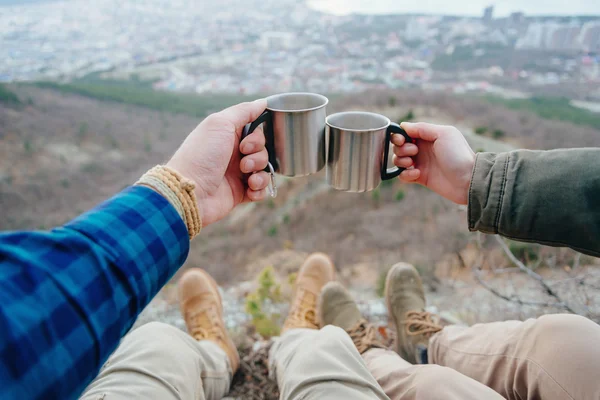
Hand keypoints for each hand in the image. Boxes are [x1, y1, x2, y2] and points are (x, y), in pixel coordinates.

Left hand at [166, 99, 269, 225]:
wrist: (190, 192)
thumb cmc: (201, 155)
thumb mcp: (220, 123)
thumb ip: (243, 111)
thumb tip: (263, 102)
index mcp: (228, 136)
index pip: (255, 131)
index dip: (257, 138)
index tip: (245, 143)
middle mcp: (233, 153)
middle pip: (262, 150)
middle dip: (258, 156)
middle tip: (243, 163)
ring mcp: (237, 174)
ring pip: (264, 169)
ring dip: (261, 173)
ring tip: (247, 178)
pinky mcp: (240, 193)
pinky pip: (261, 189)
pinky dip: (260, 189)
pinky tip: (250, 189)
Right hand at [392, 122, 475, 204]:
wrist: (467, 180)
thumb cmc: (458, 154)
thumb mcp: (443, 134)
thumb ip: (422, 128)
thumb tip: (404, 125)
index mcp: (427, 136)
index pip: (405, 132)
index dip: (399, 135)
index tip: (402, 139)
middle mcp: (422, 149)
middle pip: (398, 146)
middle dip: (401, 148)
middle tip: (414, 151)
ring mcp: (420, 163)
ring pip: (398, 160)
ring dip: (401, 161)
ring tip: (412, 163)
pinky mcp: (419, 177)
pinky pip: (403, 175)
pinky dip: (406, 174)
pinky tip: (417, 174)